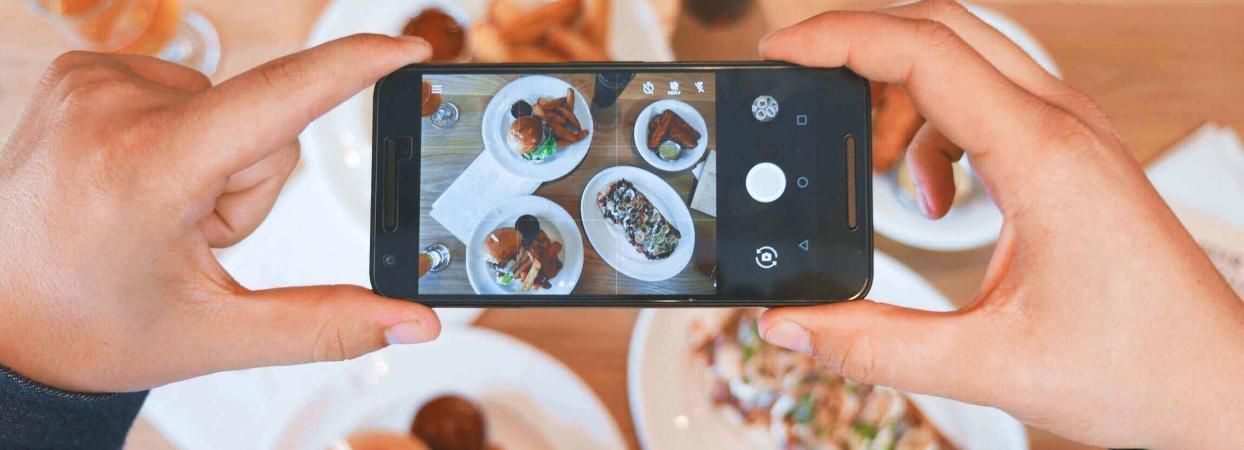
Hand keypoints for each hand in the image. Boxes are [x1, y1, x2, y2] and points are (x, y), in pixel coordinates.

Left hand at [0, 35, 439, 392]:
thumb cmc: (89, 327)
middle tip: (191, 236)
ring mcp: (91, 84)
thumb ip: (327, 325)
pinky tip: (137, 181)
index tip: (407, 47)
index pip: (278, 99)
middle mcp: (114, 109)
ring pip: (227, 107)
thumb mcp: (216, 336)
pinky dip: (181, 137)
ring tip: (156, 212)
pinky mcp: (82, 73)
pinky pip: (184, 91)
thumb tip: (413, 324)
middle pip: (263, 124)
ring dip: (215, 162)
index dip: (354, 66)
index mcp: (148, 172)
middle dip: (251, 184)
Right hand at [756, 1, 1243, 447]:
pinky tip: (935, 198)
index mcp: (1042, 156)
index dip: (840, 37)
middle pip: (941, 29)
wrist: (1219, 388)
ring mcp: (1071, 133)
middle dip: (860, 49)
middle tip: (804, 89)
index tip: (782, 52)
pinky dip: (935, 130)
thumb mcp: (986, 363)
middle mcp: (1061, 125)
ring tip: (874, 170)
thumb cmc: (1140, 368)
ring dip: (899, 96)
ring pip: (963, 59)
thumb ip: (872, 345)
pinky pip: (985, 100)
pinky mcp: (1071, 153)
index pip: (925, 51)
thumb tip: (790, 324)